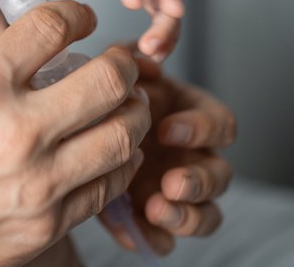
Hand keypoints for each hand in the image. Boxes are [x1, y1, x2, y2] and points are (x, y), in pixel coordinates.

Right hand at [0, 2, 151, 266]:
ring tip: (125, 106)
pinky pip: (108, 186)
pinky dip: (119, 162)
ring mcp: (37, 182)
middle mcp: (16, 129)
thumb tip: (25, 58)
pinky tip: (112, 152)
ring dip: (132, 113)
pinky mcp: (47, 224)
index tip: (82, 18)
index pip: (52, 28)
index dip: (76, 13)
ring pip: (122, 134)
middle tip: (120, 62)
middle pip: (107, 79)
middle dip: (123, 63)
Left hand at [100, 52, 235, 255]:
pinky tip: (132, 232)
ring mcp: (177, 191)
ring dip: (186, 215)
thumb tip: (140, 55)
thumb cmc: (105, 97)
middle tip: (171, 182)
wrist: (71, 133)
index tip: (166, 129)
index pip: (221, 124)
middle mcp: (193, 156)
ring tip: (156, 209)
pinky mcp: (155, 218)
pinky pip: (167, 239)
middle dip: (199, 181)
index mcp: (190, 117)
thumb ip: (132, 63)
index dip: (201, 128)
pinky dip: (153, 238)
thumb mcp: (117, 76)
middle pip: (221, 175)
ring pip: (207, 214)